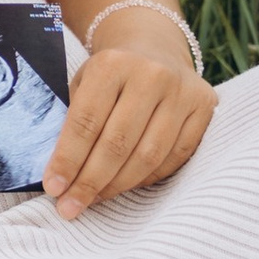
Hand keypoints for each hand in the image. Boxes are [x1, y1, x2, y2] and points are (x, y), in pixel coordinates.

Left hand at [44, 45, 212, 217]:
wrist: (154, 50)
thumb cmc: (110, 77)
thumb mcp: (83, 84)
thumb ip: (73, 122)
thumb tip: (60, 176)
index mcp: (112, 64)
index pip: (86, 122)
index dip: (68, 160)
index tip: (54, 189)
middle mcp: (150, 75)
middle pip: (117, 143)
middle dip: (90, 181)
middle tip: (70, 208)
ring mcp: (181, 91)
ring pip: (149, 155)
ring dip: (118, 185)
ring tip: (95, 200)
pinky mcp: (204, 106)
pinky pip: (176, 156)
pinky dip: (148, 177)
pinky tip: (127, 185)